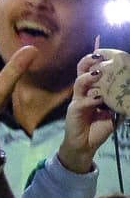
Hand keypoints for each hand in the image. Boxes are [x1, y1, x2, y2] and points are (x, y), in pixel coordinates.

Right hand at [57, 50, 122, 172]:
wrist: (85, 145)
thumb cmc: (98, 127)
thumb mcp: (114, 112)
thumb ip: (119, 100)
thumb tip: (128, 90)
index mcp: (91, 89)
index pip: (92, 69)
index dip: (97, 59)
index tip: (107, 52)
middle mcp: (83, 92)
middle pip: (81, 70)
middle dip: (89, 61)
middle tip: (99, 56)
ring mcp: (77, 100)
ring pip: (79, 82)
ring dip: (89, 77)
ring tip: (99, 74)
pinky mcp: (74, 110)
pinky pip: (82, 101)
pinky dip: (91, 98)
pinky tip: (99, 98)